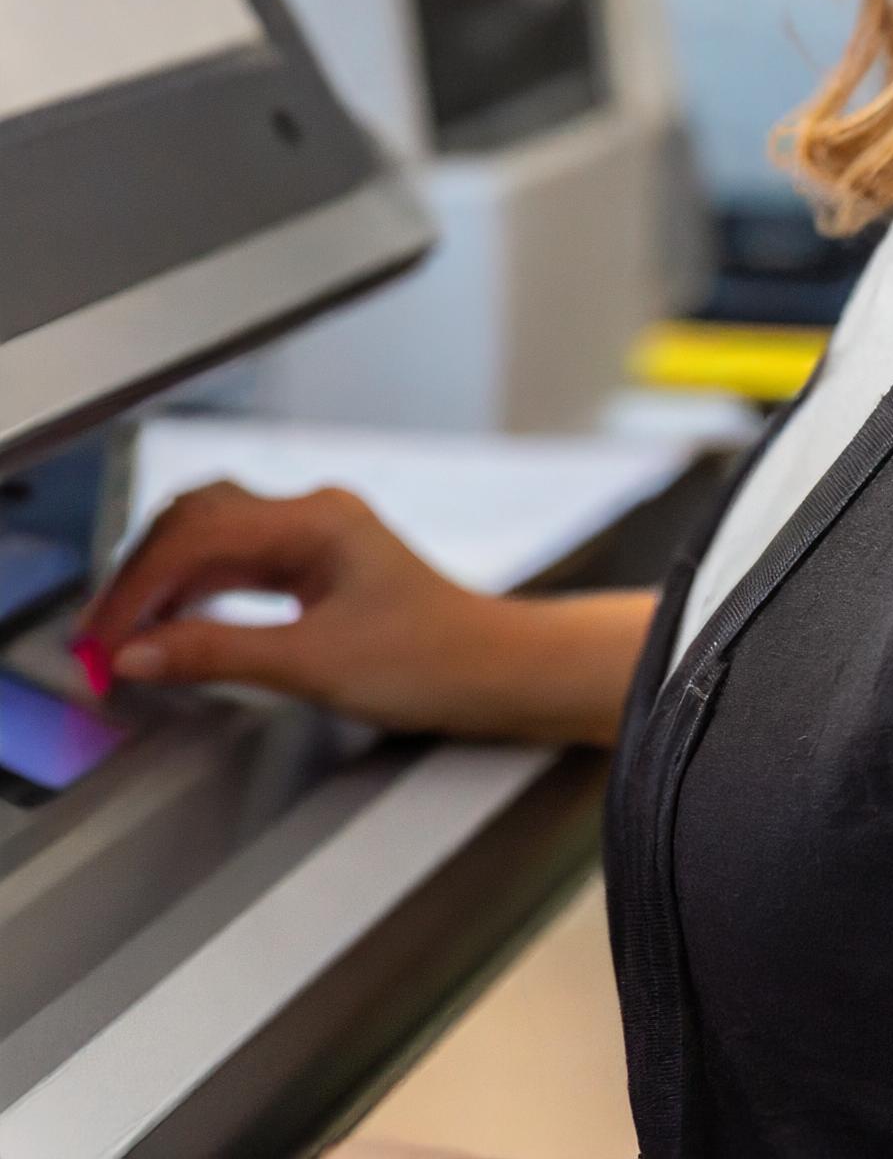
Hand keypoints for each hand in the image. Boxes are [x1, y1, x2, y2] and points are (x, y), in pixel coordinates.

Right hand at [74, 478, 534, 736]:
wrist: (496, 670)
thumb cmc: (432, 658)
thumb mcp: (314, 664)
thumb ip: (219, 653)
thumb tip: (142, 651)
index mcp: (316, 520)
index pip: (199, 535)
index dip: (141, 586)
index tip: (106, 634)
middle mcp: (314, 516)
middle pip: (200, 522)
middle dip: (143, 573)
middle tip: (102, 631)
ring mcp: (318, 538)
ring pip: (216, 542)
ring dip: (167, 583)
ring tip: (126, 633)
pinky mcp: (319, 567)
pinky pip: (240, 566)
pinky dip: (199, 593)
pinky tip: (176, 625)